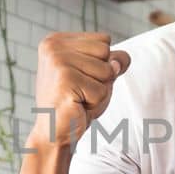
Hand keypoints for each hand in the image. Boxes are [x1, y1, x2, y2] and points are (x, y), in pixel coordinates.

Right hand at [29, 32, 131, 150]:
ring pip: (106, 71)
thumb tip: (121, 60)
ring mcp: (57, 61)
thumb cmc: (76, 103)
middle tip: (80, 91)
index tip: (80, 79)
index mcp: (57, 40)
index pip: (104, 40)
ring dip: (99, 91)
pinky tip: (76, 106)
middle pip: (106, 52)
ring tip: (78, 98)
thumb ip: (114, 61)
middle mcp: (53, 46)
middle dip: (101, 77)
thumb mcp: (98, 76)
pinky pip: (102, 90)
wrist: (53, 133)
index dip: (101, 63)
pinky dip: (95, 103)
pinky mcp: (64, 80)